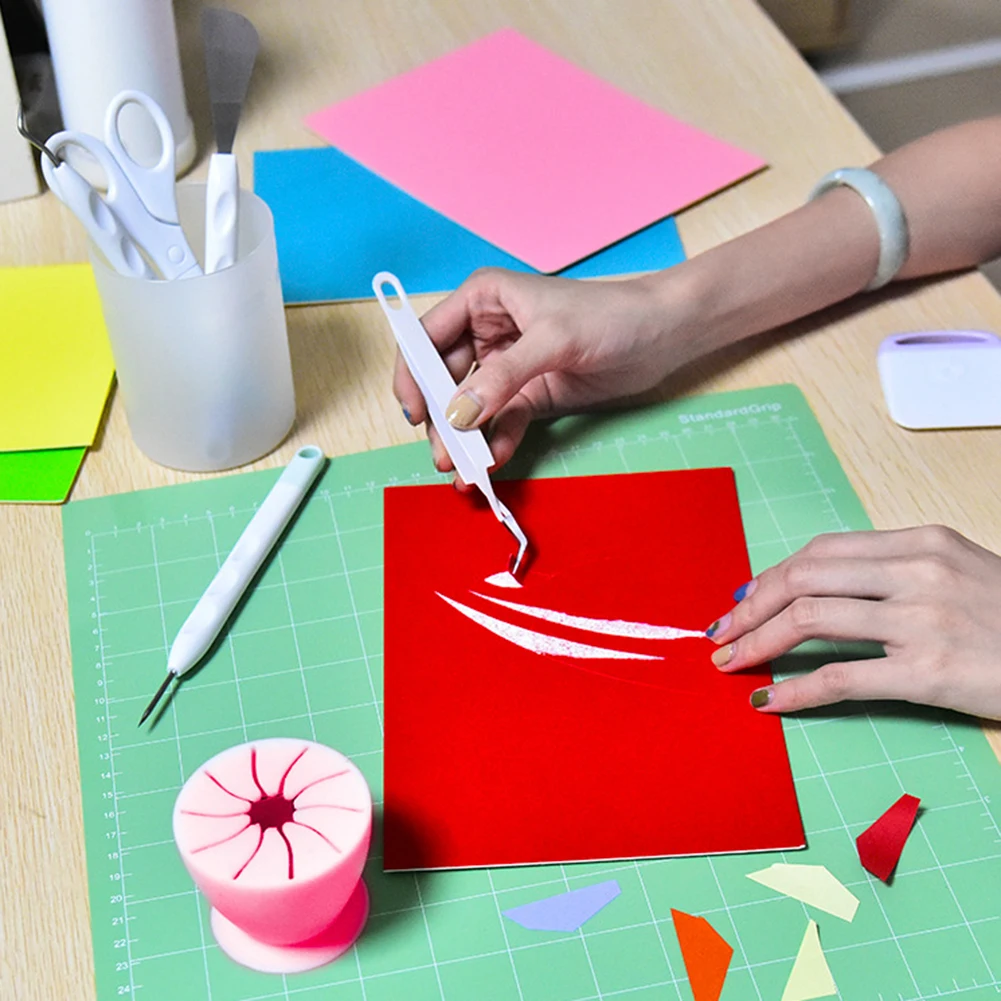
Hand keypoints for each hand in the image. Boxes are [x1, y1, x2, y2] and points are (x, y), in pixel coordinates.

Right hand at [392, 266, 702, 474]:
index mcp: (483, 300)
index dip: (414, 374)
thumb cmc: (611, 316)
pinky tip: (493, 462)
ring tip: (463, 469)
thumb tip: (458, 414)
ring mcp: (507, 367)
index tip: (415, 412)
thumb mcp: (553, 340)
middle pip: (444, 379)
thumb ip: (503, 377)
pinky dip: (495, 443)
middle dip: (440, 418)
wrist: (664, 335)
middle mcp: (487, 332)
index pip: (427, 337)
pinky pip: (502, 422)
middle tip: (444, 455)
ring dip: (464, 439)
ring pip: (469, 408)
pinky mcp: (529, 394)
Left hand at [705, 526, 1000, 719]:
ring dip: (758, 643)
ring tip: (732, 664)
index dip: (770, 577)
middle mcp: (916, 571)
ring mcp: (923, 620)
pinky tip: (770, 702)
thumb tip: (816, 590)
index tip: (743, 601)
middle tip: (722, 635)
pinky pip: (842, 678)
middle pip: (803, 578)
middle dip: (750, 609)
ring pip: (810, 620)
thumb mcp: (955, 572)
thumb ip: (891, 572)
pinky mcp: (930, 672)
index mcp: (918, 542)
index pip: (820, 552)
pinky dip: (795, 690)